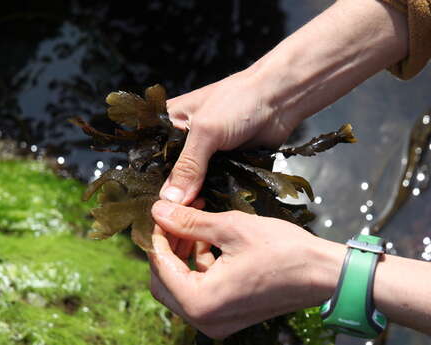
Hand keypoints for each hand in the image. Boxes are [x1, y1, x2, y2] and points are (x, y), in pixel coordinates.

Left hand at [148, 200, 343, 338]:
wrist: (323, 273)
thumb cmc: (283, 251)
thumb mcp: (231, 227)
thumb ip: (189, 221)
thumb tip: (158, 210)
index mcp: (201, 302)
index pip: (160, 266)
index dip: (158, 235)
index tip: (164, 212)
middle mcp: (205, 320)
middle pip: (165, 281)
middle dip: (169, 246)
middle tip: (179, 218)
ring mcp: (218, 321)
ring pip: (183, 285)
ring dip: (184, 253)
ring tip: (199, 223)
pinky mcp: (230, 314)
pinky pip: (202, 290)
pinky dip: (201, 264)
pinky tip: (212, 240)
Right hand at [160, 69, 297, 204]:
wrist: (279, 99)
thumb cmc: (238, 101)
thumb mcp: (206, 131)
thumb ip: (188, 166)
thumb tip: (172, 200)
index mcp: (170, 123)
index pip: (151, 157)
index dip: (150, 180)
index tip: (153, 205)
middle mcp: (185, 141)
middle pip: (172, 175)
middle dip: (174, 194)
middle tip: (175, 217)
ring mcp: (207, 154)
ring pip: (193, 183)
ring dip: (194, 198)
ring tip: (192, 216)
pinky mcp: (226, 165)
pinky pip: (214, 185)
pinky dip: (212, 196)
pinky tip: (208, 210)